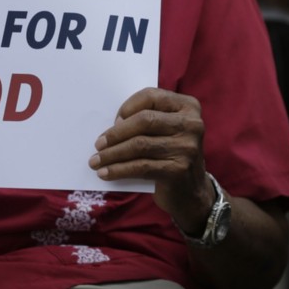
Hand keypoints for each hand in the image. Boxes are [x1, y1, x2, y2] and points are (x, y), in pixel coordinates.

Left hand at [89, 87, 214, 233]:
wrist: (192, 192)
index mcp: (188, 107)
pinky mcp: (178, 170)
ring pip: (139, 145)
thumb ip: (147, 120)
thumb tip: (113, 125)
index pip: (151, 96)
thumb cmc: (171, 154)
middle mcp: (191, 124)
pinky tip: (105, 173)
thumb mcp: (166, 130)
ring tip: (95, 161)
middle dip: (116, 133)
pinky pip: (140, 166)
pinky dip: (118, 170)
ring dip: (112, 154)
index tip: (113, 121)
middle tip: (98, 144)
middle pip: (144, 120)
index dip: (127, 107)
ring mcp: (187, 147)